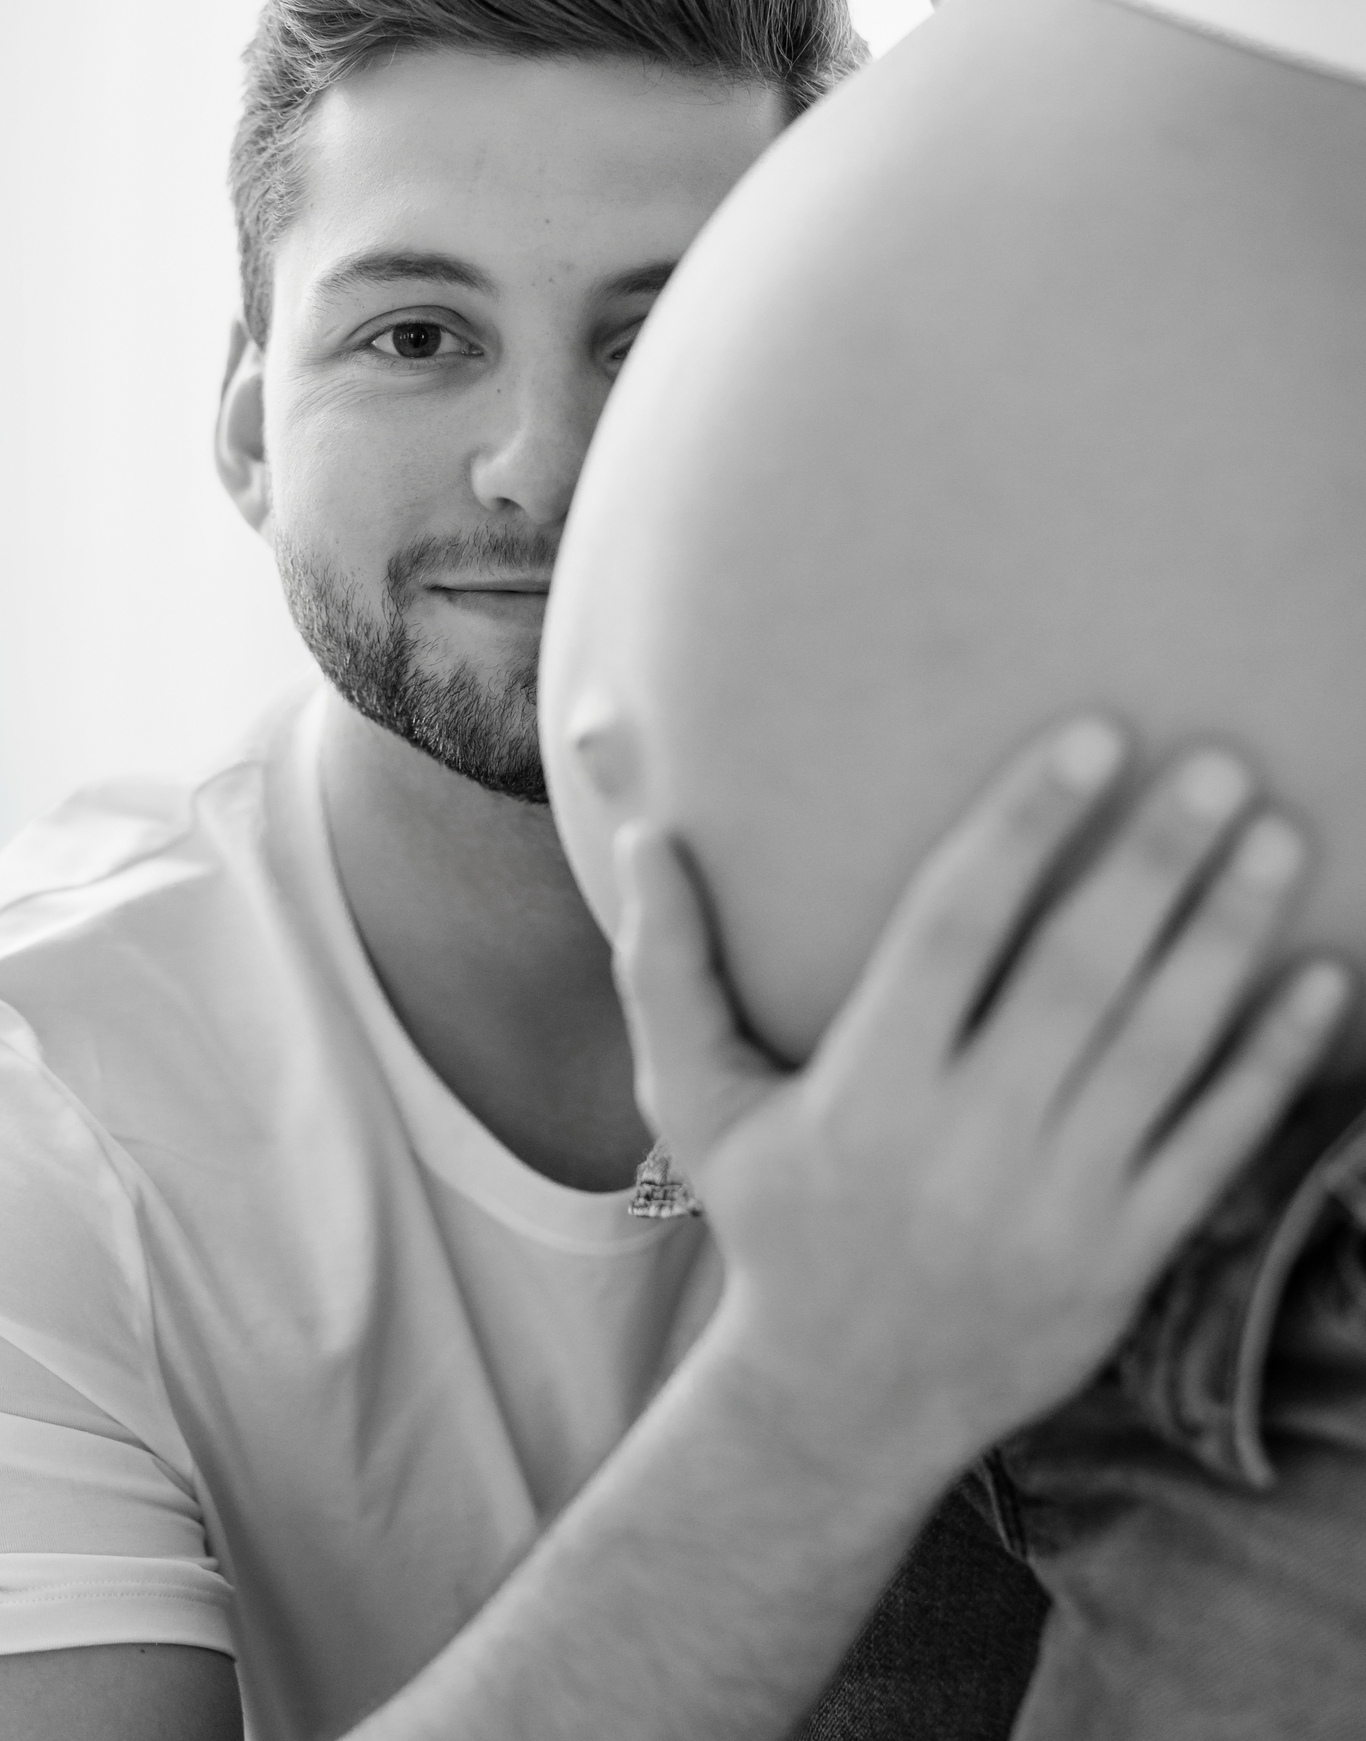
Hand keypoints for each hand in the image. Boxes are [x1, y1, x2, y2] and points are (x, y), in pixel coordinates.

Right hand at [612, 716, 1352, 1485]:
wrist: (842, 1404)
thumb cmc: (770, 1221)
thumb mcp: (694, 1101)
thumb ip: (668, 965)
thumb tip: (644, 829)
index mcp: (865, 1091)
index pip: (954, 932)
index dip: (1022, 827)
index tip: (1092, 736)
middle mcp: (965, 1145)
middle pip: (1077, 979)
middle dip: (1153, 864)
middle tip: (1217, 763)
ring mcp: (1056, 1207)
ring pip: (1160, 1052)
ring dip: (1226, 938)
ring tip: (1277, 834)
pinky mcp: (1123, 1259)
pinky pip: (1213, 1148)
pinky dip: (1273, 1064)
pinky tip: (1321, 980)